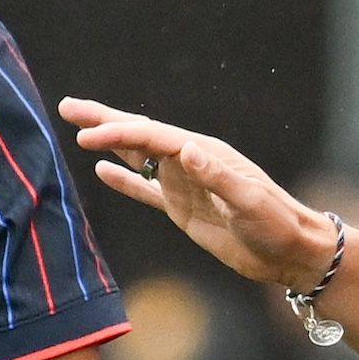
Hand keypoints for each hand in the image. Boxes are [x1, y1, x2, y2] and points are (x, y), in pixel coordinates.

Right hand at [60, 97, 330, 288]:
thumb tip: (186, 149)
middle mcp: (190, 162)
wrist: (290, 253)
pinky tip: (102, 171)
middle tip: (68, 107)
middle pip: (140, 136)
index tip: (87, 136)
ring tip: (78, 129)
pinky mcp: (183, 208)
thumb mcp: (249, 201)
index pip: (153, 138)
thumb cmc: (276, 225)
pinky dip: (124, 180)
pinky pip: (146, 190)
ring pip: (138, 157)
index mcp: (204, 154)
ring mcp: (184, 184)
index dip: (118, 134)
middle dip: (104, 121)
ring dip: (109, 142)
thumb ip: (217, 176)